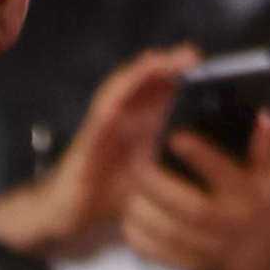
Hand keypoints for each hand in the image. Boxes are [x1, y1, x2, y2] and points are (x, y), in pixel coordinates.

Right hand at [0, 44, 197, 255]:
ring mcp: (101, 126)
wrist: (68, 216)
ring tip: (161, 60)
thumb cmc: (106, 197)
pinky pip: (99, 115)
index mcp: (137, 126)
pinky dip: (112, 98)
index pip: (158, 91)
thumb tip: (202, 167)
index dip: (177, 73)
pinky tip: (126, 86)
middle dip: (165, 64)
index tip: (199, 61)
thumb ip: (169, 165)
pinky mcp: (86, 141)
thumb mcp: (147, 179)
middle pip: (142, 83)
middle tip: (191, 53)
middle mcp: (120, 119)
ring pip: (120, 90)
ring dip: (140, 73)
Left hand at [114, 108, 269, 269]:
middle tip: (135, 162)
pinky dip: (140, 239)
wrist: (263, 263)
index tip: (173, 137)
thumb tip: (265, 118)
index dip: (198, 155)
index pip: (222, 173)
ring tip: (127, 191)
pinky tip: (128, 219)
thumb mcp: (269, 178)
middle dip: (156, 184)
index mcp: (246, 196)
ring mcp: (212, 248)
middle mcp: (230, 223)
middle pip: (189, 207)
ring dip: (143, 211)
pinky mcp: (194, 265)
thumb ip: (263, 149)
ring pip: (170, 233)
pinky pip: (162, 255)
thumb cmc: (260, 209)